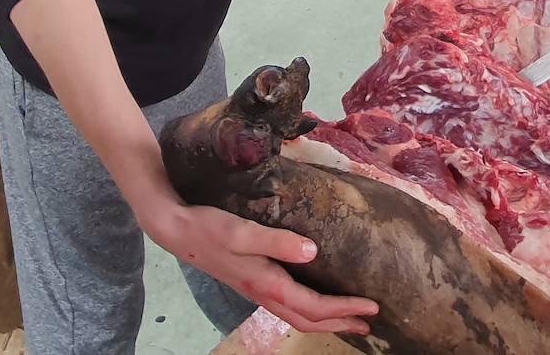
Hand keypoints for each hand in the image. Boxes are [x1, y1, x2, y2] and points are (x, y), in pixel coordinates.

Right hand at [139, 196, 376, 334]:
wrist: (177, 230)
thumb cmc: (210, 227)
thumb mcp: (243, 231)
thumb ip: (277, 241)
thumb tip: (312, 251)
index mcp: (267, 282)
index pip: (313, 306)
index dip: (344, 309)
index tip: (372, 306)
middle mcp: (263, 292)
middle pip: (308, 319)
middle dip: (340, 322)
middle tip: (369, 322)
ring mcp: (256, 290)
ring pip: (296, 315)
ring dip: (325, 319)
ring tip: (349, 318)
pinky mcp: (251, 281)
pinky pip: (286, 305)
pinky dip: (308, 309)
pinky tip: (313, 300)